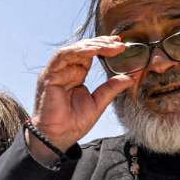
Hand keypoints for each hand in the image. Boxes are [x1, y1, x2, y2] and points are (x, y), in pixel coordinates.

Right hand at [28, 37, 139, 158]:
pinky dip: (78, 50)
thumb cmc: (73, 123)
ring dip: (93, 44)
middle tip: (119, 43)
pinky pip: (63, 56)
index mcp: (75, 75)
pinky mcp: (49, 75)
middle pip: (83, 49)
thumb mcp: (98, 103)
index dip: (104, 48)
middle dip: (102, 43)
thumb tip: (130, 78)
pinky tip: (93, 50)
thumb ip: (111, 88)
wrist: (58, 137)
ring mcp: (56, 72)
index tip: (121, 46)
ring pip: (74, 49)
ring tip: (110, 45)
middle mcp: (65, 70)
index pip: (90, 55)